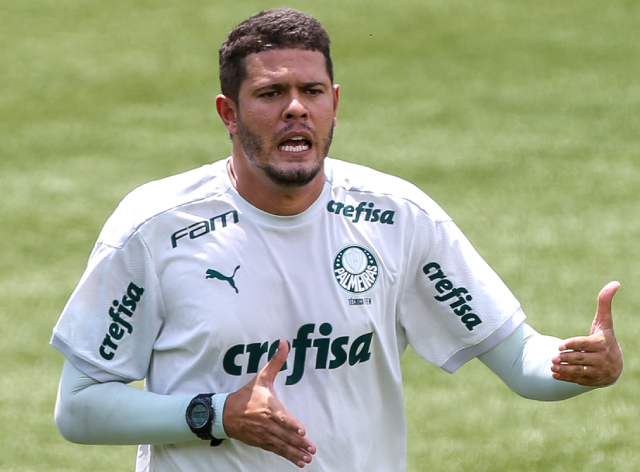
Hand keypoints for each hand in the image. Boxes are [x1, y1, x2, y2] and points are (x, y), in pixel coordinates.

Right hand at [223, 339, 315, 467]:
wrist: (226, 414)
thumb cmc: (247, 395)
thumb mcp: (261, 377)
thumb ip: (276, 362)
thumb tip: (284, 343)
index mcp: (268, 407)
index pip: (281, 417)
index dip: (291, 424)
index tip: (302, 430)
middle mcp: (267, 423)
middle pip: (285, 434)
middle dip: (299, 443)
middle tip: (311, 449)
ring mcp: (264, 434)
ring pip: (282, 445)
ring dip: (295, 452)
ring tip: (307, 458)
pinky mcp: (262, 442)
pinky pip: (277, 450)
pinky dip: (288, 456)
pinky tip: (299, 461)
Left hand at [551, 281, 622, 385]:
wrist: (616, 365)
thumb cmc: (605, 338)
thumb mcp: (605, 322)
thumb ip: (605, 303)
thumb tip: (615, 282)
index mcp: (602, 343)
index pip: (585, 344)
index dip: (572, 344)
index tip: (560, 345)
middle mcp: (601, 358)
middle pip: (580, 358)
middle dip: (566, 358)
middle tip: (553, 357)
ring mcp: (598, 371)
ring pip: (579, 371)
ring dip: (564, 369)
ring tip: (552, 366)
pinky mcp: (593, 381)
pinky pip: (578, 380)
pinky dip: (566, 378)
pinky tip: (555, 375)